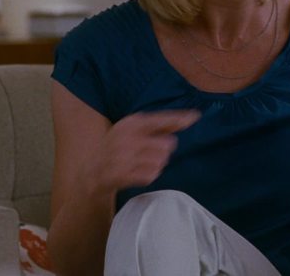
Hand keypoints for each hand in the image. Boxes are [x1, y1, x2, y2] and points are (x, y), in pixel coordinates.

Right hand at [82, 109, 199, 198]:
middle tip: (150, 152)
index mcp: (130, 123)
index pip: (160, 119)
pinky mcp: (123, 174)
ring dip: (157, 164)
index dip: (179, 118)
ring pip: (161, 161)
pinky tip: (139, 172)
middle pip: (166, 144)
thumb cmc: (117, 147)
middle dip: (164, 150)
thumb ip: (158, 125)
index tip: (196, 116)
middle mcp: (126, 137)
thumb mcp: (132, 130)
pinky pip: (151, 175)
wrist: (93, 172)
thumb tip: (188, 118)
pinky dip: (150, 175)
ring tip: (143, 163)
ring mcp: (124, 157)